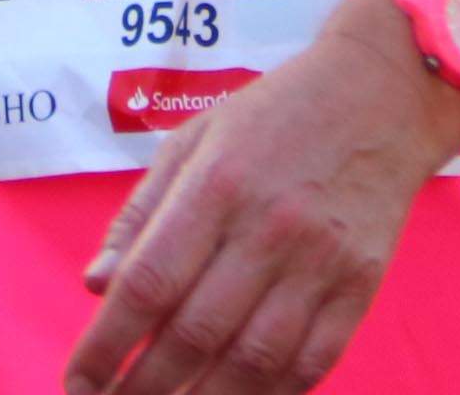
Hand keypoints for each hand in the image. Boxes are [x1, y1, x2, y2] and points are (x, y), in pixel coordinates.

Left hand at [62, 0, 459, 394]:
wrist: (380, 95)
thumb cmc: (273, 116)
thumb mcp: (193, 140)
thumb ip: (141, 215)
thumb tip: (96, 286)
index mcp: (215, 185)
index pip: (149, 283)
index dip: (107, 344)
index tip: (78, 382)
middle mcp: (267, 227)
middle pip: (195, 333)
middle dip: (145, 387)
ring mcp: (320, 261)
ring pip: (254, 360)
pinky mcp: (361, 284)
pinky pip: (314, 361)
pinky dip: (273, 394)